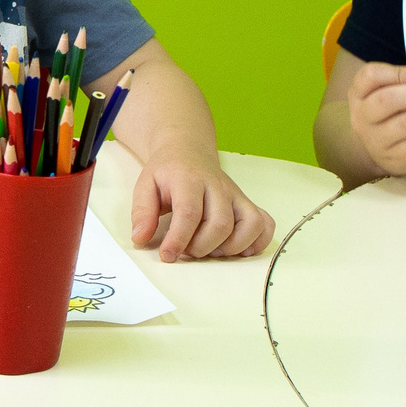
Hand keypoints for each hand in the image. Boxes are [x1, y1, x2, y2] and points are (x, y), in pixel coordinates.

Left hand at [131, 156, 273, 260]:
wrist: (188, 151)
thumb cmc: (168, 173)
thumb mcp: (145, 185)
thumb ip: (142, 212)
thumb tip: (140, 238)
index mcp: (190, 179)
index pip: (190, 212)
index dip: (179, 239)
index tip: (167, 255)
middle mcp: (218, 186)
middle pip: (220, 224)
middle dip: (202, 247)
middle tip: (186, 250)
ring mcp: (236, 195)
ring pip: (249, 225)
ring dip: (230, 248)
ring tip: (210, 249)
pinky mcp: (248, 203)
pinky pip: (265, 224)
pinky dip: (255, 242)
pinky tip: (235, 247)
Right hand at [348, 63, 405, 177]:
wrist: (379, 149)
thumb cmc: (389, 112)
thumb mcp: (386, 92)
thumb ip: (404, 82)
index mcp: (359, 93)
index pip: (371, 76)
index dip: (398, 73)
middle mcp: (362, 116)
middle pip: (388, 100)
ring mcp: (375, 140)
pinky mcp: (394, 158)